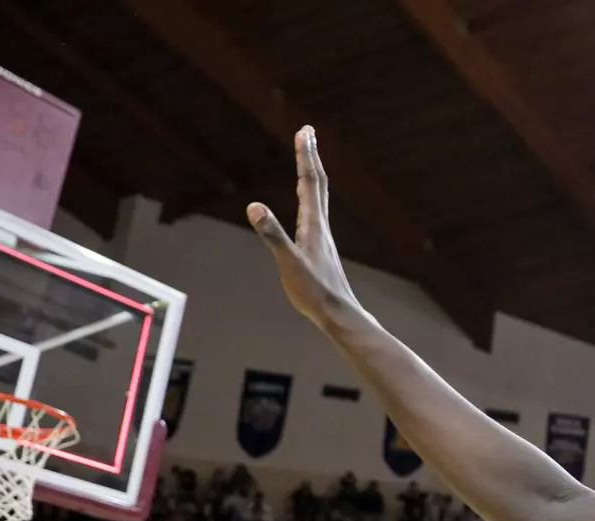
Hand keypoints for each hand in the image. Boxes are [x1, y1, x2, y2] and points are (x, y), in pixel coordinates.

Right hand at [247, 127, 361, 328]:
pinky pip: (314, 215)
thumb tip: (254, 207)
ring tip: (307, 161)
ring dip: (311, 176)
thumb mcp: (288, 263)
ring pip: (318, 199)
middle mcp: (321, 227)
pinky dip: (310, 200)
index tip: (305, 131)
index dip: (306, 156)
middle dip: (310, 157)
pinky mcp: (320, 250)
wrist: (339, 315)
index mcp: (313, 225)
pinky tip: (307, 208)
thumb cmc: (315, 292)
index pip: (309, 183)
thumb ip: (272, 235)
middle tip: (308, 134)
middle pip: (317, 184)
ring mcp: (322, 238)